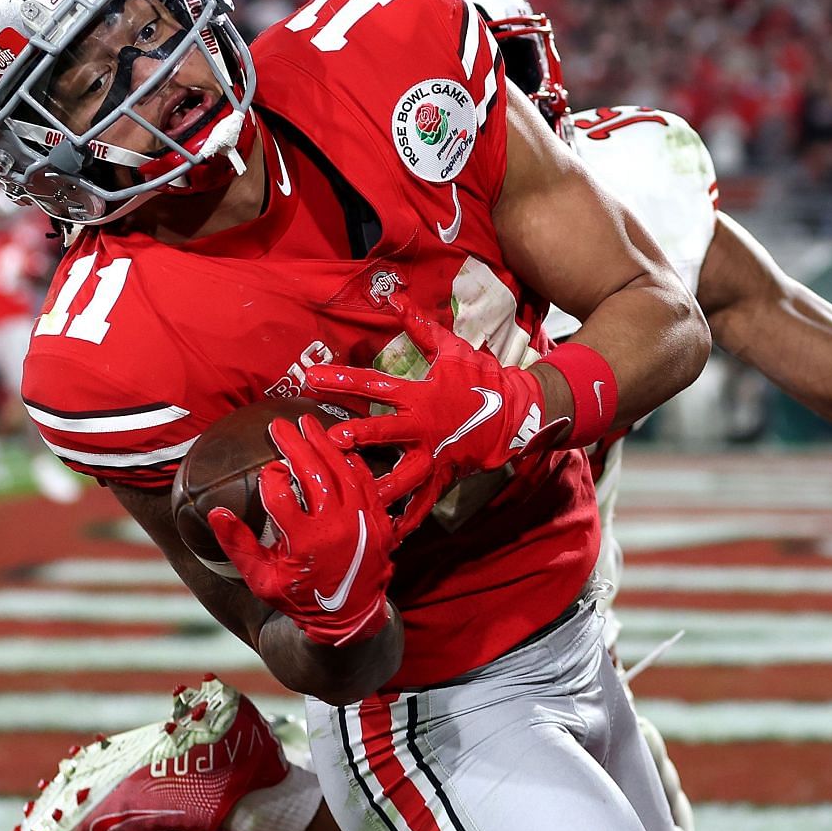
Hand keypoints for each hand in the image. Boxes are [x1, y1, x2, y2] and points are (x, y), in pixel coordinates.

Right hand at [208, 415, 395, 645]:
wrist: (350, 618)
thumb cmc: (300, 599)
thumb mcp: (261, 580)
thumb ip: (238, 545)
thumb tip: (216, 511)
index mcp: (305, 542)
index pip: (280, 493)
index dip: (269, 478)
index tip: (266, 472)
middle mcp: (336, 528)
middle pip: (313, 472)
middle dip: (294, 443)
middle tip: (279, 424)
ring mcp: (362, 522)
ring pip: (342, 470)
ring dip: (323, 444)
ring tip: (307, 424)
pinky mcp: (379, 521)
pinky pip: (367, 482)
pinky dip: (352, 462)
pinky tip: (339, 447)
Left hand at [303, 301, 562, 539]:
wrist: (520, 413)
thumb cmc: (482, 378)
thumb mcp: (453, 348)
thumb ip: (419, 326)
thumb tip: (395, 297)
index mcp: (420, 394)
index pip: (373, 385)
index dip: (342, 380)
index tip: (311, 377)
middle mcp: (423, 426)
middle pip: (384, 431)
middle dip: (355, 435)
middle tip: (328, 440)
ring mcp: (435, 454)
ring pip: (402, 475)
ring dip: (378, 486)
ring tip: (353, 499)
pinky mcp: (445, 475)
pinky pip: (426, 501)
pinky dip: (411, 518)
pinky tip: (391, 533)